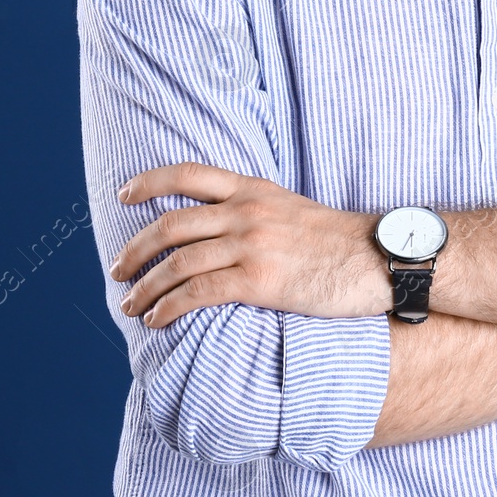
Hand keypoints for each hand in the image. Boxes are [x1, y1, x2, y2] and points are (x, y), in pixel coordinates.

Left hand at [108, 162, 391, 329]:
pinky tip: (156, 321)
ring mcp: (253, 245)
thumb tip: (221, 232)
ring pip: (179, 263)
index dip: (150, 183)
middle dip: (136, 249)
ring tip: (130, 306)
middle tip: (117, 270)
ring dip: (146, 287)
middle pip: (173, 224)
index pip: (189, 174)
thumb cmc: (340, 242)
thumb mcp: (292, 210)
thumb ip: (256, 212)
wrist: (379, 258)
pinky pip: (199, 293)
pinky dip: (169, 308)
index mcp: (254, 189)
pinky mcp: (260, 281)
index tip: (124, 195)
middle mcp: (248, 212)